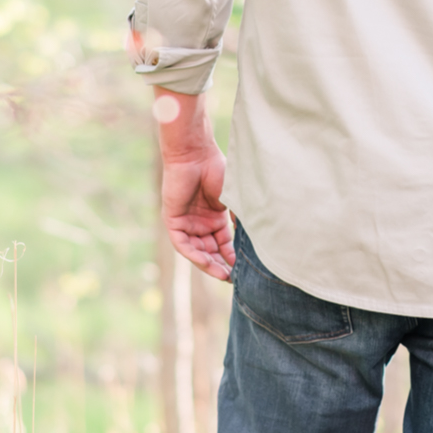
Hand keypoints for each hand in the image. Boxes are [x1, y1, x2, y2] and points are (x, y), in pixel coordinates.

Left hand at [154, 88, 235, 280]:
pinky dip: (194, 255)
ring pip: (197, 250)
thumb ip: (241, 219)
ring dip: (209, 264)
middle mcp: (200, 222)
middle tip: (234, 279)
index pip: (224, 243)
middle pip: (211, 250)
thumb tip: (259, 239)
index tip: (245, 270)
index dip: (233, 257)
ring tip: (223, 275)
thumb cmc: (218, 169)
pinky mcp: (173, 220)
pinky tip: (207, 263)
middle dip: (221, 265)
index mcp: (215, 216)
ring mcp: (186, 222)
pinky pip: (183, 244)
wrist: (196, 154)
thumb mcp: (235, 198)